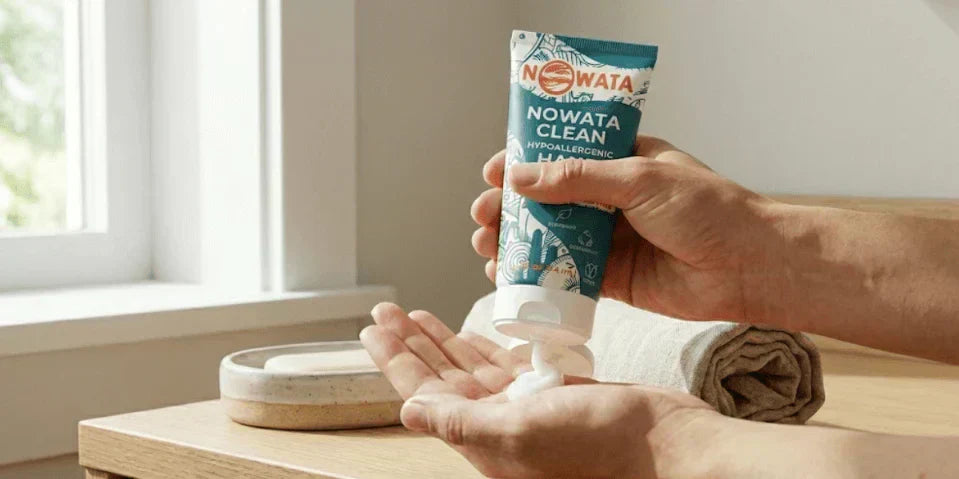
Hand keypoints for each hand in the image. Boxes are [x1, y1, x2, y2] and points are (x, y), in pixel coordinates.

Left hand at [359, 302, 715, 478]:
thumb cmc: (602, 446)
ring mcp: (527, 407)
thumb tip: (410, 411)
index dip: (395, 360)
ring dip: (442, 340)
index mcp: (484, 439)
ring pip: (470, 368)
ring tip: (415, 313)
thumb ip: (463, 422)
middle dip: (411, 343)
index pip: (424, 393)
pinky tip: (469, 327)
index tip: (371, 328)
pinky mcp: (554, 391)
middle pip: (440, 377)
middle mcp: (499, 425)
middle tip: (385, 311)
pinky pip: (507, 364)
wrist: (667, 447)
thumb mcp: (522, 433)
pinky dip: (485, 344)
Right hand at [471, 135, 781, 322]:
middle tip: (482, 215)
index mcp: (621, 163)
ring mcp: (610, 241)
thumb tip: (521, 177)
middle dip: (509, 208)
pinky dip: (534, 277)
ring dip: (514, 242)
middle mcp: (611, 200)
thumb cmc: (707, 210)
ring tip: (486, 246)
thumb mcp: (639, 179)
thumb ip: (580, 179)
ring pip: (549, 239)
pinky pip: (564, 276)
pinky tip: (507, 278)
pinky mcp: (612, 280)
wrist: (748, 268)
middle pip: (547, 201)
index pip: (561, 157)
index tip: (493, 172)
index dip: (523, 163)